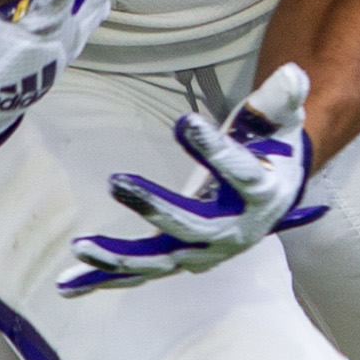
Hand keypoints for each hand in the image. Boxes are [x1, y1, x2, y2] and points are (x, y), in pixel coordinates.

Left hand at [62, 65, 324, 292]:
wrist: (274, 190)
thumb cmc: (273, 145)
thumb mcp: (282, 117)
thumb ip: (282, 98)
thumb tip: (291, 74)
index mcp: (262, 194)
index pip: (240, 174)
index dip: (214, 149)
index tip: (183, 122)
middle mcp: (235, 231)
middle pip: (194, 227)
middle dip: (155, 207)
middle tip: (116, 180)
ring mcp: (205, 251)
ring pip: (160, 261)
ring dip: (119, 259)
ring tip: (80, 247)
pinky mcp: (181, 257)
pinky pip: (142, 271)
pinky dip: (105, 280)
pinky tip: (68, 285)